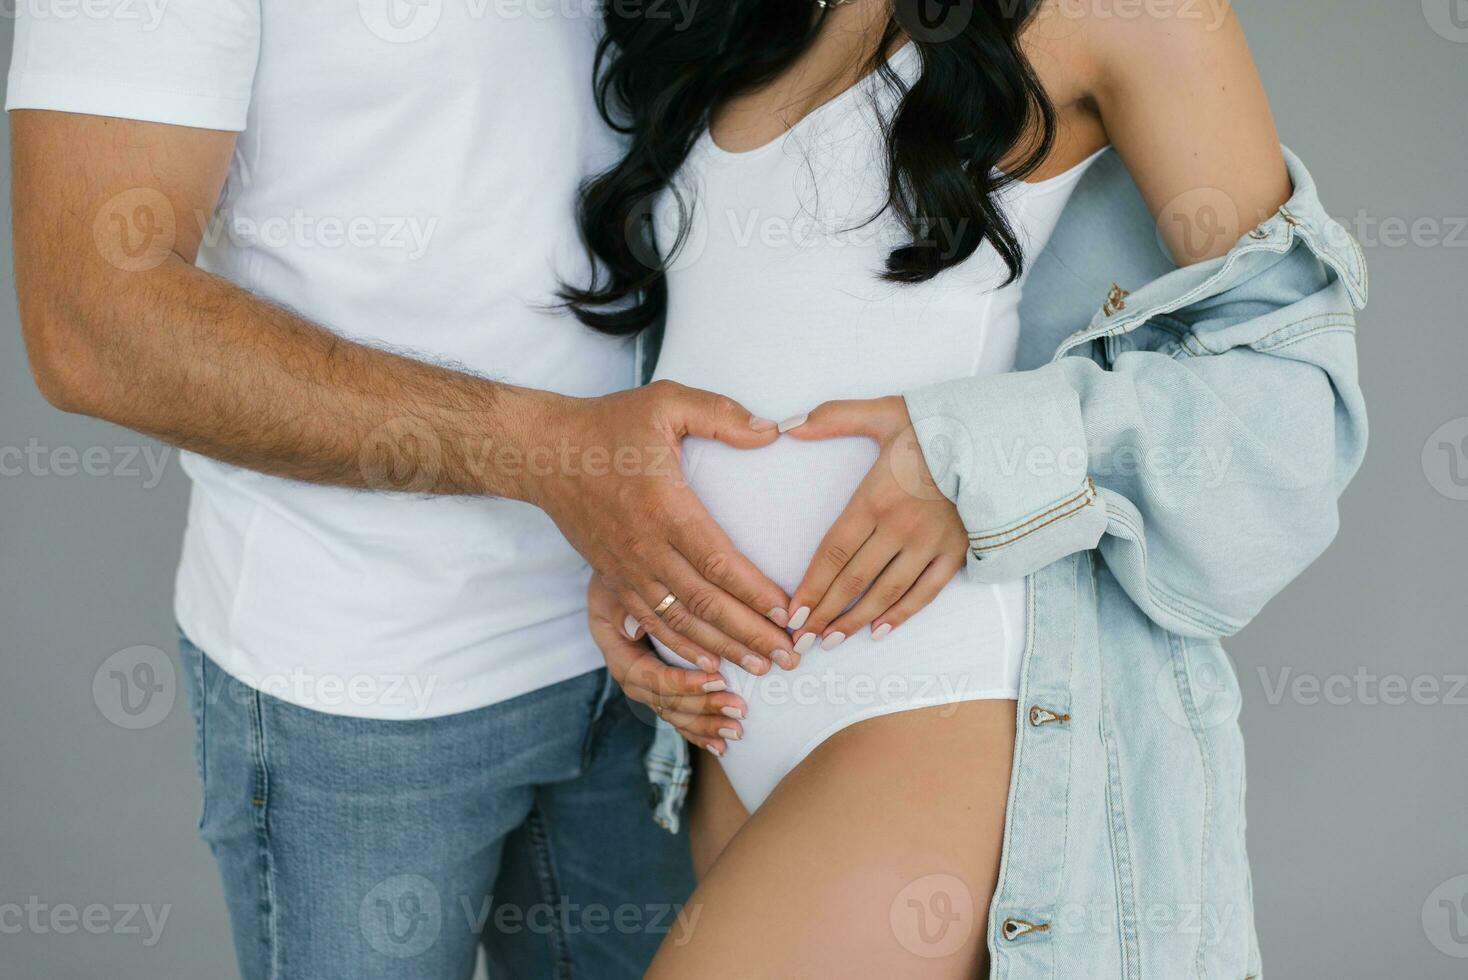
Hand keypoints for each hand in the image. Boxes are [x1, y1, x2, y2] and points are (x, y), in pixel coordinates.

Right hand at [524, 379, 796, 675]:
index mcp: (665, 506)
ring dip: (723, 649)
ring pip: (680, 623)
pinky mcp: (612, 579)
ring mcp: (627, 568)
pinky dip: (682, 649)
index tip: (790, 613)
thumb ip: (720, 414)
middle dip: (751, 635)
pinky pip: (651, 623)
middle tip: (790, 656)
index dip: (756, 593)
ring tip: (761, 668)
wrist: (545, 452)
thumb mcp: (666, 401)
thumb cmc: (609, 424)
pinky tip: (709, 665)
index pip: (719, 561)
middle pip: (705, 604)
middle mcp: (645, 547)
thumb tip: (771, 431)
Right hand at [588, 575, 746, 756]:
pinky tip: (722, 746)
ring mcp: (645, 682)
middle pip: (663, 700)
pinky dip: (699, 730)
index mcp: (616, 647)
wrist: (620, 559)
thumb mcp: (617, 581)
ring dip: (705, 722)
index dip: (680, 681)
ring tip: (737, 728)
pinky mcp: (661, 686)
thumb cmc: (625, 567)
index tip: (718, 676)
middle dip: (702, 705)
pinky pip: (677, 715)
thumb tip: (635, 630)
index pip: (647, 675)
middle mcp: (629, 670)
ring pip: (673, 712)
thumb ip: (627, 604)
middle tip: (739, 707)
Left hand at [780, 397, 968, 650]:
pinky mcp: (957, 552)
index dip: (811, 586)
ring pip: (886, 592)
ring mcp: (930, 544)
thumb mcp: (883, 412)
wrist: (1000, 437)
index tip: (791, 611)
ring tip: (830, 641)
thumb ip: (832, 417)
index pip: (834, 552)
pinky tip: (878, 632)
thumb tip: (786, 425)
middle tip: (801, 639)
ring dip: (855, 620)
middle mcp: (900, 527)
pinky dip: (901, 615)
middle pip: (854, 580)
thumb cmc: (937, 424)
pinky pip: (925, 592)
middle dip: (824, 612)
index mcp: (876, 498)